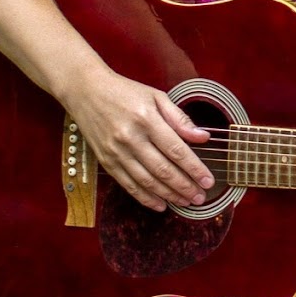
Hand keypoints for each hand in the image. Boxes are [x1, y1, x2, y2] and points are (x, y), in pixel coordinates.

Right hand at [62, 67, 214, 210]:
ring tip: (186, 202)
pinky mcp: (106, 162)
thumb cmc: (125, 92)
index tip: (208, 180)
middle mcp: (131, 138)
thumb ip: (180, 118)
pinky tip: (161, 204)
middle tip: (201, 197)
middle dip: (185, 186)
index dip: (194, 168)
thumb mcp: (156, 96)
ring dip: (169, 195)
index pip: (176, 150)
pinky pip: (128, 185)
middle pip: (163, 169)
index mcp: (147, 119)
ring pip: (147, 181)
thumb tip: (203, 137)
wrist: (86, 92)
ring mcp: (116, 152)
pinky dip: (145, 198)